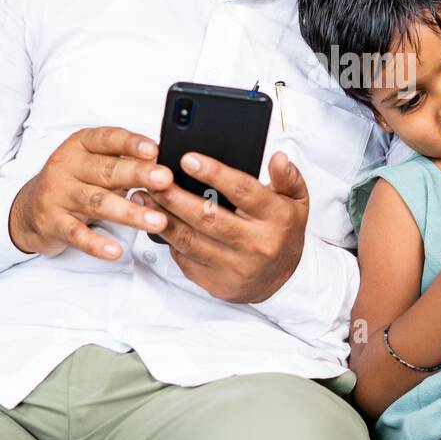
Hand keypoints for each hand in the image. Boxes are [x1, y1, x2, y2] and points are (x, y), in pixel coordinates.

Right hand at [7, 126, 163, 259]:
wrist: (29, 209)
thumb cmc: (74, 182)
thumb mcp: (95, 164)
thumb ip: (124, 161)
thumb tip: (163, 165)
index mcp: (80, 145)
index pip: (107, 139)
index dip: (131, 144)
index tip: (154, 150)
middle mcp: (66, 166)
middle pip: (106, 171)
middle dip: (138, 175)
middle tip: (165, 180)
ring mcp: (57, 195)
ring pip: (97, 202)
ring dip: (129, 212)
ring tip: (156, 221)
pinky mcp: (52, 223)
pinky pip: (76, 235)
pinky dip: (97, 243)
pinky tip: (116, 250)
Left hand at [133, 149, 309, 303]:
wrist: (281, 280)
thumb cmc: (282, 232)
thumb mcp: (296, 202)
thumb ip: (287, 177)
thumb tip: (278, 157)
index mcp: (276, 218)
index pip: (243, 191)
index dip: (214, 174)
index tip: (188, 159)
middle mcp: (256, 244)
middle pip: (209, 217)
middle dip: (177, 196)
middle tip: (154, 177)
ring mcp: (234, 267)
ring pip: (190, 240)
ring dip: (163, 217)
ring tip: (145, 196)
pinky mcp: (215, 282)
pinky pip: (185, 258)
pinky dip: (167, 238)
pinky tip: (154, 220)